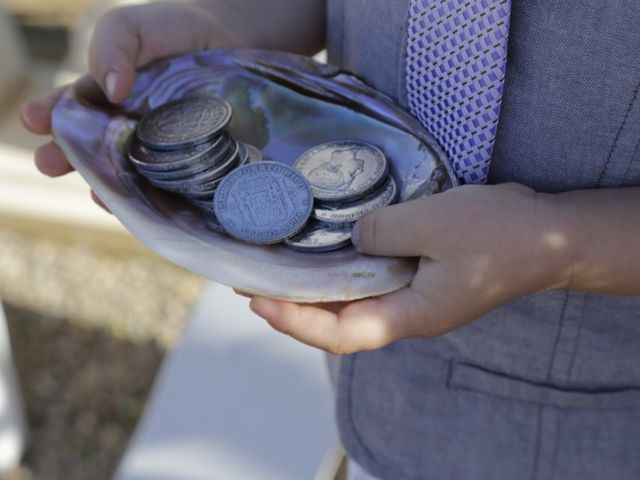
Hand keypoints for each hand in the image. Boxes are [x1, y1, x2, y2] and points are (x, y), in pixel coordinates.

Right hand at [21, 2, 245, 205]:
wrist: (226, 40)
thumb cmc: (169, 32)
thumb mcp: (131, 27)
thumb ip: (111, 48)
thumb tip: (111, 89)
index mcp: (100, 98)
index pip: (67, 111)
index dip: (47, 116)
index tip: (33, 120)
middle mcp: (122, 128)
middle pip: (90, 150)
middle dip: (66, 158)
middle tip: (47, 163)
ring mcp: (154, 148)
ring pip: (126, 174)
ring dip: (108, 186)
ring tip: (96, 192)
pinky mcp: (187, 161)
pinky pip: (167, 184)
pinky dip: (156, 197)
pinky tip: (146, 202)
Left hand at [250, 183, 573, 353]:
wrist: (549, 235)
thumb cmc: (498, 235)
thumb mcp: (433, 224)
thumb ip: (384, 232)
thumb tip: (355, 238)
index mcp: (409, 315)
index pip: (339, 333)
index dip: (295, 321)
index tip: (257, 300)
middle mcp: (406, 314)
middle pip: (338, 322)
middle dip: (294, 305)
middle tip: (254, 280)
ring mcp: (414, 297)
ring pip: (353, 301)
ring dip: (315, 287)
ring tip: (278, 266)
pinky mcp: (421, 277)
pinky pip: (372, 280)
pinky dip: (344, 269)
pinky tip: (326, 248)